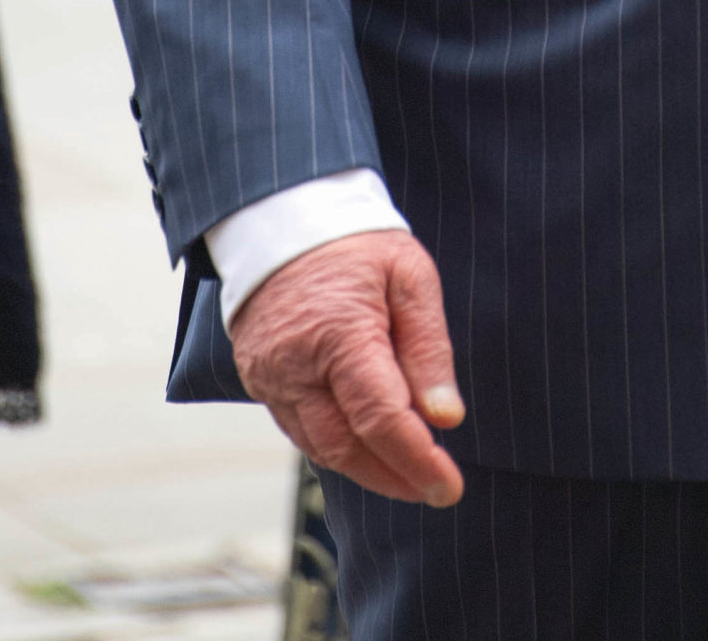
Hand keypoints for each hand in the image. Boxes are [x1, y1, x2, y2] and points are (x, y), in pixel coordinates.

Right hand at [230, 232, 465, 506]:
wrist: (285, 218)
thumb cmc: (357, 244)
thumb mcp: (409, 276)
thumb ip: (428, 348)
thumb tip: (446, 417)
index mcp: (339, 334)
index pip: (381, 418)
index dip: (417, 460)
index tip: (449, 487)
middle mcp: (295, 365)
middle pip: (347, 446)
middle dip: (394, 476)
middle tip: (435, 488)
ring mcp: (269, 377)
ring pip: (320, 447)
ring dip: (366, 469)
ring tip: (409, 473)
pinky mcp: (258, 381)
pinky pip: (299, 430)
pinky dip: (336, 446)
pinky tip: (367, 448)